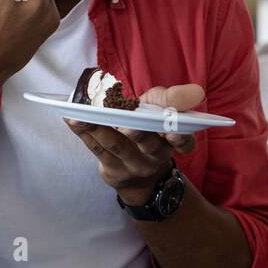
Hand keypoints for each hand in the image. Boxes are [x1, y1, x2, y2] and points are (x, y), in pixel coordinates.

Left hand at [64, 83, 202, 202]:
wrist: (139, 175)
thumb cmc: (150, 130)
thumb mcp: (161, 110)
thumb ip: (173, 99)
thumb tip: (195, 92)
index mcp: (173, 140)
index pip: (184, 141)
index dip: (181, 137)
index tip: (175, 131)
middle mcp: (156, 155)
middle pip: (149, 143)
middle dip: (139, 133)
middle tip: (129, 125)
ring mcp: (133, 165)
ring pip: (117, 146)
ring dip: (101, 129)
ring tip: (84, 116)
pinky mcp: (112, 169)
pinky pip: (97, 149)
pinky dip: (84, 132)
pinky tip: (71, 119)